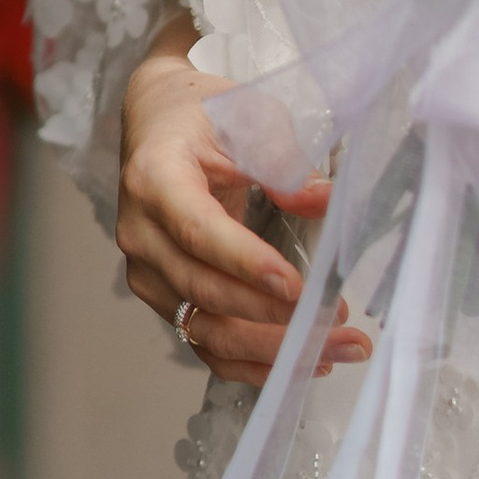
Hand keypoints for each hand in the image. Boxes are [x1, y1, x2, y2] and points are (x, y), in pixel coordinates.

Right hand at [117, 24, 372, 389]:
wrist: (156, 122)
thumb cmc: (204, 115)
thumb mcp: (247, 117)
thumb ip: (283, 161)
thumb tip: (327, 200)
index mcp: (155, 179)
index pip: (198, 232)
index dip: (246, 264)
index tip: (296, 287)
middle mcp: (141, 234)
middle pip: (205, 292)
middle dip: (273, 317)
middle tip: (336, 321)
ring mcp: (147, 272)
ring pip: (208, 329)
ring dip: (273, 350)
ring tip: (336, 350)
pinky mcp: (164, 297)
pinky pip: (206, 342)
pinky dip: (253, 362)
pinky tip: (302, 362)